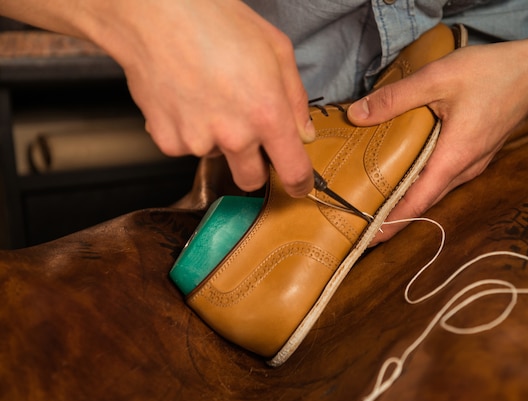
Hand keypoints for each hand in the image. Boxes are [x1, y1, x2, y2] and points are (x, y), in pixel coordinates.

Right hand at [101, 0, 314, 196]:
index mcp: (267, 114)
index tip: (298, 185)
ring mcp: (198, 141)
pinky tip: (185, 99)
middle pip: (251, 180)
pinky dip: (186, 130)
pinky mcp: (167, 140)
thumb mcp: (275, 48)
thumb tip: (302, 131)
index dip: (299, 183)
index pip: (293, 171)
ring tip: (207, 96)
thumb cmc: (215, 21)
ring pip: (216, 157)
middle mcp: (234, 135)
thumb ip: (295, 97)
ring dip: (216, 139)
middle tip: (246, 136)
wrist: (155, 13)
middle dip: (254, 166)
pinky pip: (185, 147)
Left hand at [348, 40, 527, 244]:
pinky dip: (421, 181)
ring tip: (376, 200)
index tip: (368, 239)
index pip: (417, 202)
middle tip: (361, 221)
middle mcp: (465, 169)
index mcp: (454, 158)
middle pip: (424, 201)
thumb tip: (356, 115)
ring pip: (434, 189)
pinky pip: (444, 176)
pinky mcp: (476, 154)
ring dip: (408, 198)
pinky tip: (404, 171)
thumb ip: (395, 98)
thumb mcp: (437, 78)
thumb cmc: (493, 72)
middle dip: (394, 215)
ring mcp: (473, 163)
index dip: (391, 222)